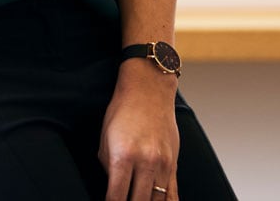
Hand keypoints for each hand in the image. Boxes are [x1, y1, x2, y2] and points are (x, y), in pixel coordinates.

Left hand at [99, 61, 180, 200]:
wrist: (148, 90)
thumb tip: (113, 188)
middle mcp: (146, 163)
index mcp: (123, 156)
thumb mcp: (105, 138)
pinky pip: (173, 194)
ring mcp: (163, 165)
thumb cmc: (124, 110)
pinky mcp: (173, 165)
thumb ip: (108, 167)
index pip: (116, 196)